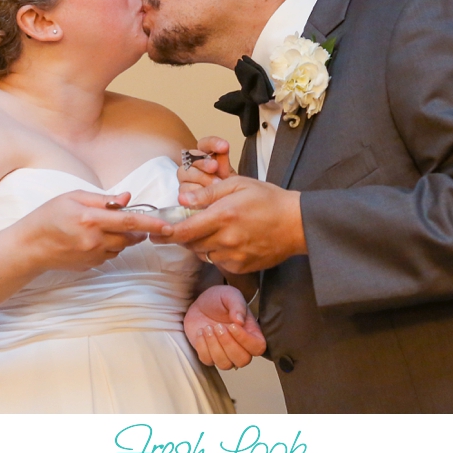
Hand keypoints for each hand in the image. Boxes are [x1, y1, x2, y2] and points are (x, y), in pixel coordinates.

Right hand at [22, 189, 145, 271]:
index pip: (129, 221)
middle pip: (129, 237)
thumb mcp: (74, 197)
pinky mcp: (90, 266)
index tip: (168, 226)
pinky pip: (109, 255)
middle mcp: (94, 241)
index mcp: (91, 219)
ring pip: (120, 247)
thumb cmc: (50, 215)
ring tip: (105, 226)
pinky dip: (109, 246)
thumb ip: (103, 198)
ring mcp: (92, 256)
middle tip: (135, 219)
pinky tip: (94, 238)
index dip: (151, 223)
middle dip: (139, 230)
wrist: (31, 246)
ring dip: (122, 237)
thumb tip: (127, 198)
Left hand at [151, 177, 305, 273]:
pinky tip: (228, 240)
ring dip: (201, 244)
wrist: (295, 223)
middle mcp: (226, 239)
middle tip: (185, 226)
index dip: (167, 234)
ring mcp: (233, 256)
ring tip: (213, 229)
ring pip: (204, 254)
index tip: (157, 232)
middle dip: (184, 236)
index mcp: (223, 216)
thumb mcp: (238, 184)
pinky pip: (219, 262)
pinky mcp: (241, 267)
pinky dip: (217, 252)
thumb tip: (183, 200)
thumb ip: (208, 193)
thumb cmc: (267, 199)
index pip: (185, 231)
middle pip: (191, 245)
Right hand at [177, 134, 233, 209]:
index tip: (225, 146)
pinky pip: (184, 189)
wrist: (221, 203)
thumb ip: (223, 160)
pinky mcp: (182, 191)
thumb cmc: (223, 186)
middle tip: (215, 167)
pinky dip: (195, 191)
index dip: (213, 143)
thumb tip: (224, 146)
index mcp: (204, 155)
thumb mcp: (227, 173)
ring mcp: (185, 177)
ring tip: (215, 185)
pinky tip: (206, 195)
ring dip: (200, 178)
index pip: (205, 144)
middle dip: (203, 162)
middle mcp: (191, 163)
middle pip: (191, 157)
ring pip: (185, 172)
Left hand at [184, 284, 266, 370]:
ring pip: (225, 364)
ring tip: (208, 328)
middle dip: (228, 344)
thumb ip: (237, 305)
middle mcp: (240, 347)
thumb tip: (240, 321)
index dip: (246, 340)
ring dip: (214, 346)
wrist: (201, 303)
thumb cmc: (219, 299)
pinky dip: (202, 346)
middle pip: (242, 360)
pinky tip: (200, 331)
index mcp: (251, 332)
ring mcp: (224, 354)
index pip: (258, 347)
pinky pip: (207, 361)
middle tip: (218, 326)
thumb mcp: (230, 295)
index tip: (232, 325)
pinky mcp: (208, 356)